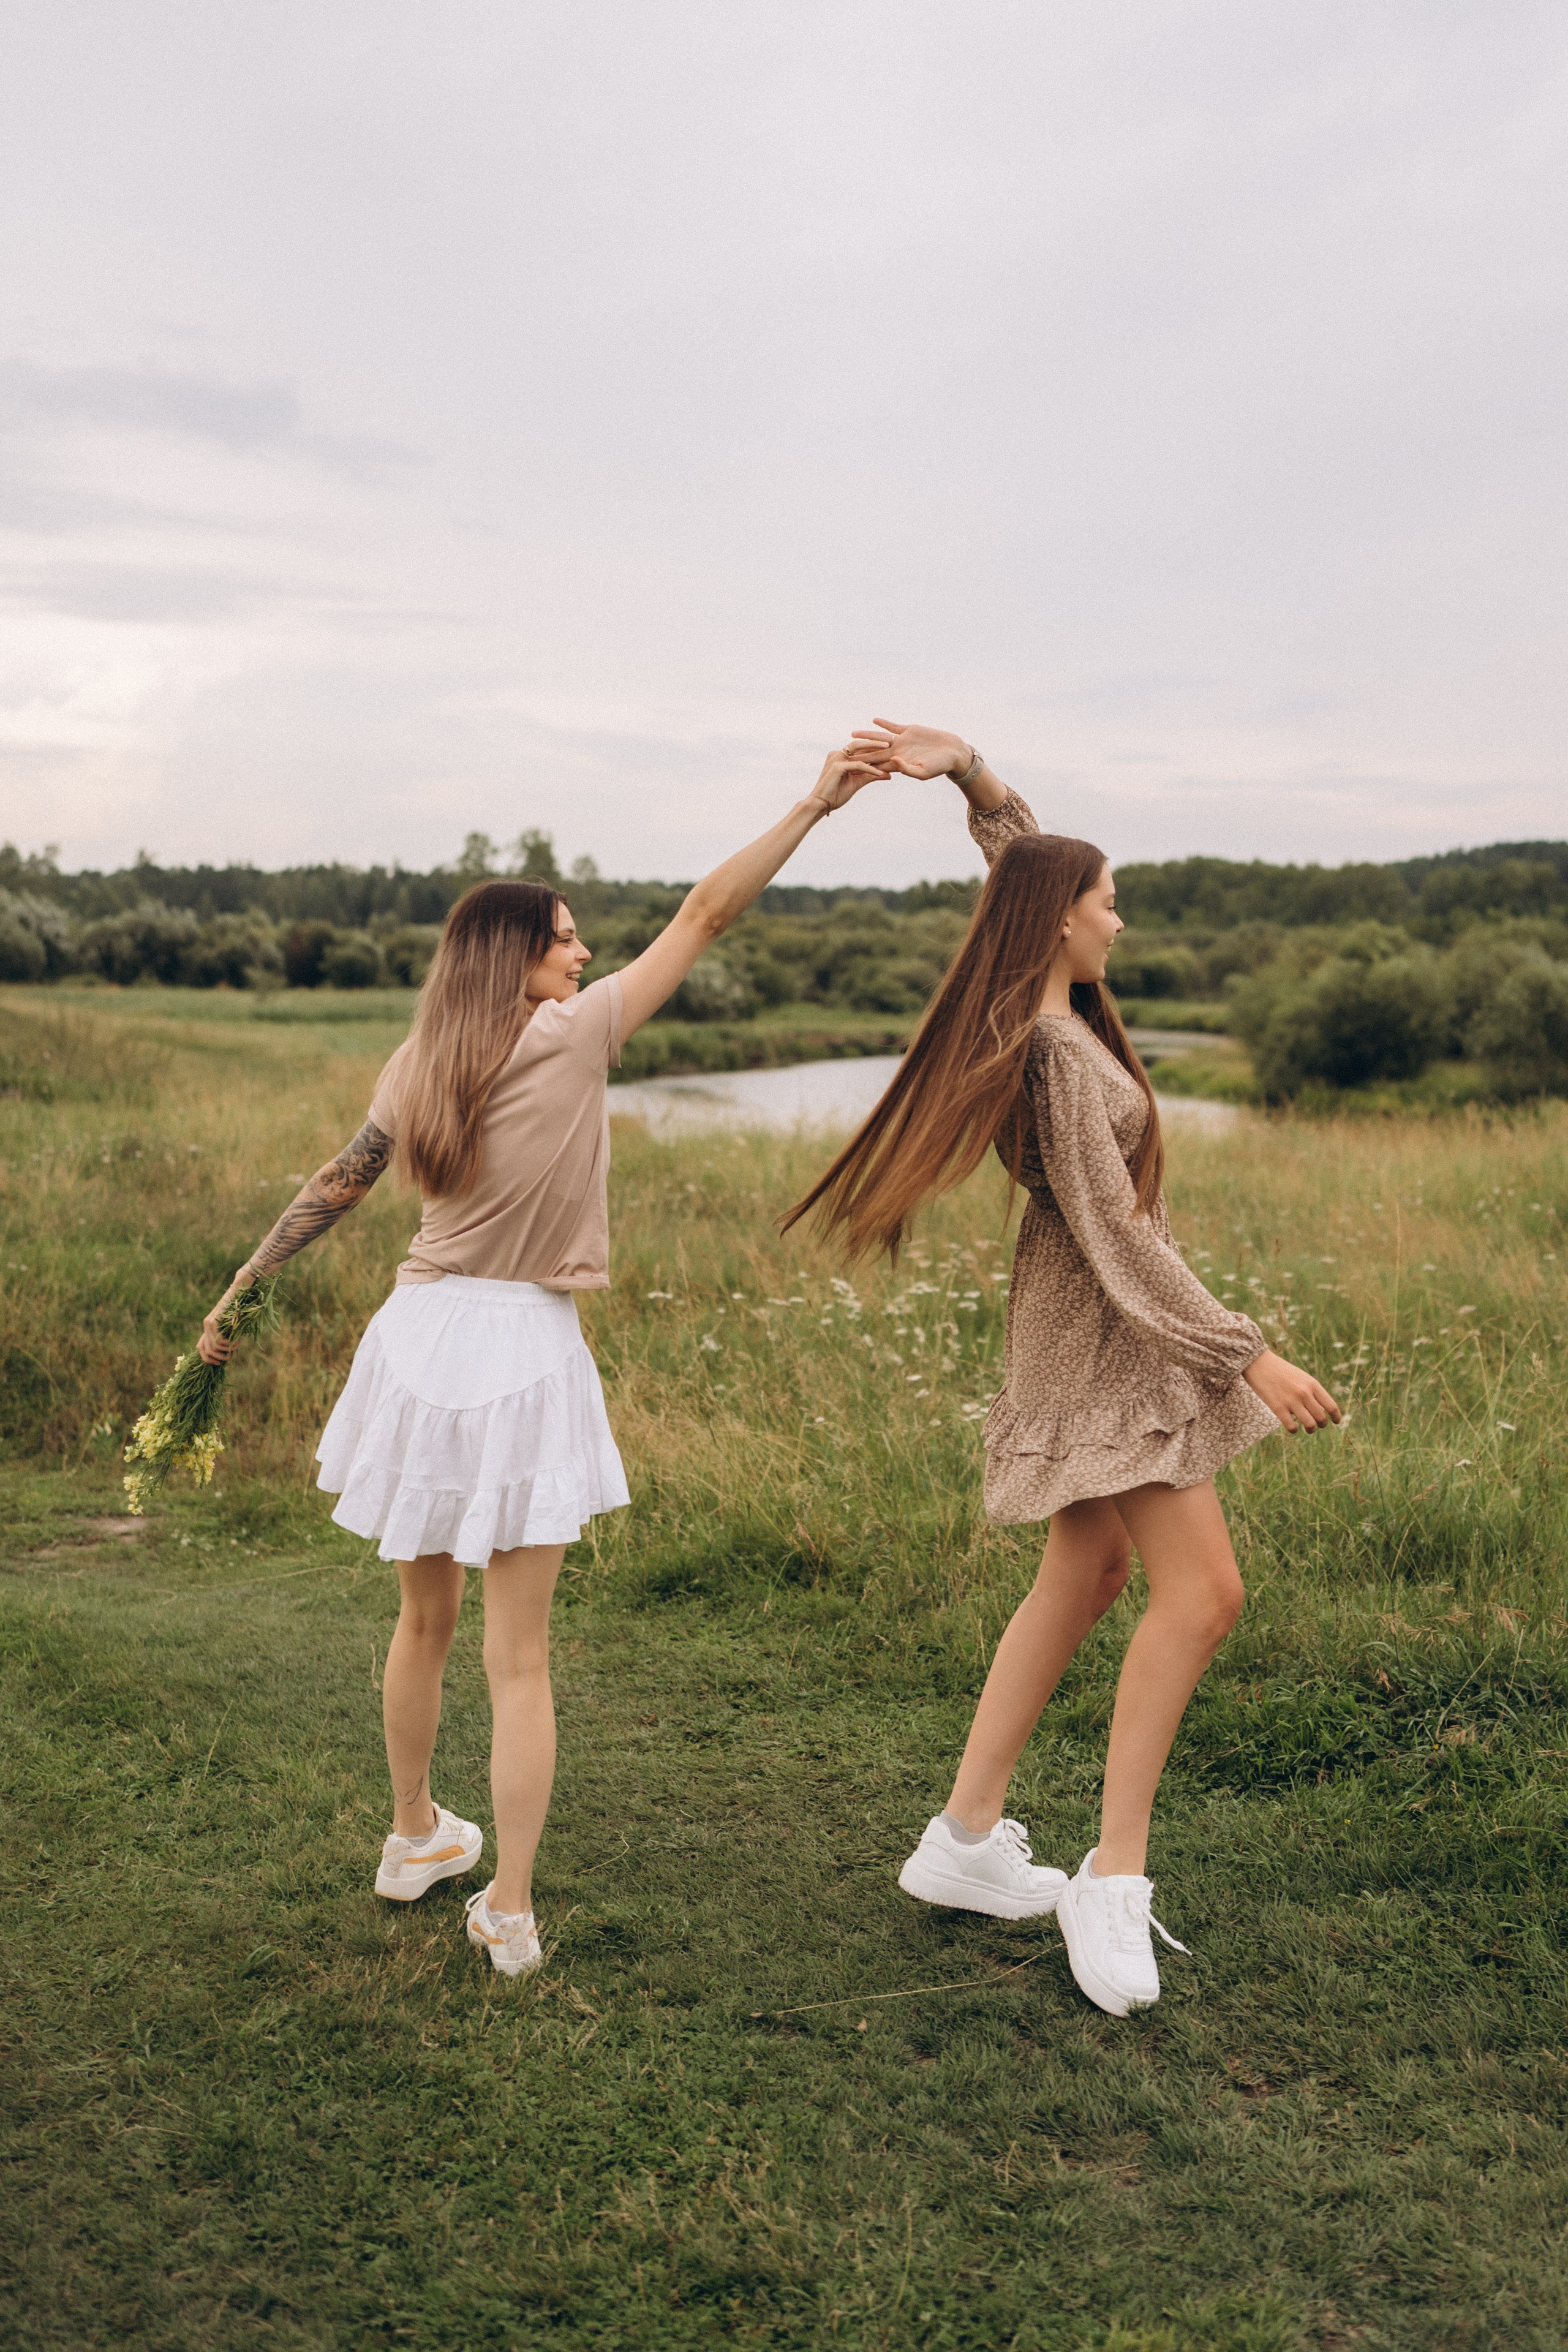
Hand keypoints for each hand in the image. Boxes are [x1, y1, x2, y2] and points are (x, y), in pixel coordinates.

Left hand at [197, 1265, 255, 1365]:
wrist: (243, 1290)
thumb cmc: (242, 1307)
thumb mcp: (234, 1326)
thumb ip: (228, 1337)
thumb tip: (226, 1355)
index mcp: (209, 1327)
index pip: (200, 1349)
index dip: (208, 1360)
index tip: (220, 1363)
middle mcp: (206, 1326)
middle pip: (206, 1351)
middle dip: (219, 1359)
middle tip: (230, 1356)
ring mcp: (209, 1323)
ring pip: (213, 1348)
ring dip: (227, 1351)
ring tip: (237, 1346)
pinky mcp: (215, 1320)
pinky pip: (220, 1341)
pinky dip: (231, 1344)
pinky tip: (238, 1339)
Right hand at [809, 744, 889, 812]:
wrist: (821, 805)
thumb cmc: (836, 795)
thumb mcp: (857, 783)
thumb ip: (871, 776)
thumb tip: (888, 775)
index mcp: (841, 756)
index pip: (860, 748)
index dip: (875, 746)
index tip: (890, 746)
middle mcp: (837, 754)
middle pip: (860, 744)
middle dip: (876, 741)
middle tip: (892, 741)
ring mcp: (836, 759)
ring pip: (859, 750)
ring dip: (874, 749)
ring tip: (889, 749)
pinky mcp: (837, 767)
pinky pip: (857, 765)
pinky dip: (870, 768)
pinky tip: (881, 773)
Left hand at [848, 718, 970, 781]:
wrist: (953, 753)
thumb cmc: (940, 766)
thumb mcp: (923, 771)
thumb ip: (907, 769)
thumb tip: (893, 761)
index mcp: (898, 764)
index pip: (876, 766)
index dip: (862, 766)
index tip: (848, 768)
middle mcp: (897, 752)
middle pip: (873, 752)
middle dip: (858, 753)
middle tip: (842, 752)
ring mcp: (902, 741)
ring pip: (879, 737)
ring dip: (866, 736)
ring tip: (852, 734)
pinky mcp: (909, 731)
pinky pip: (893, 726)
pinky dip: (884, 723)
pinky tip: (873, 720)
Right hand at [1243, 1349, 1340, 1433]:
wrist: (1259, 1363)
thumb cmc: (1281, 1371)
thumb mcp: (1302, 1377)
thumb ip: (1312, 1391)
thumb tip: (1322, 1410)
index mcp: (1312, 1384)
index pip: (1331, 1406)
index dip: (1336, 1417)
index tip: (1336, 1422)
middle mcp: (1304, 1393)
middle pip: (1321, 1418)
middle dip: (1322, 1425)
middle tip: (1317, 1425)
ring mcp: (1291, 1401)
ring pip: (1309, 1425)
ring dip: (1310, 1430)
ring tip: (1307, 1429)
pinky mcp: (1277, 1408)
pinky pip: (1292, 1427)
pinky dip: (1294, 1429)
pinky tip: (1292, 1426)